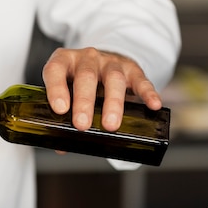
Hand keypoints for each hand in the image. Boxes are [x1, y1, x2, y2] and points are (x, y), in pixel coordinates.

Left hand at [42, 47, 161, 131]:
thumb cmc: (79, 83)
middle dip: (84, 102)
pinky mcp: (132, 69)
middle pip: (86, 77)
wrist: (103, 64)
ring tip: (110, 125)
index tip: (60, 109)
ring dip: (112, 102)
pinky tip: (152, 105)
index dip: (56, 89)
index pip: (56, 70)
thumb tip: (62, 148)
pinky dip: (147, 93)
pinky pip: (141, 80)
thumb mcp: (68, 93)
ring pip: (113, 79)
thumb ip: (63, 117)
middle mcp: (87, 59)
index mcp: (64, 62)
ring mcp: (110, 62)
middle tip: (82, 125)